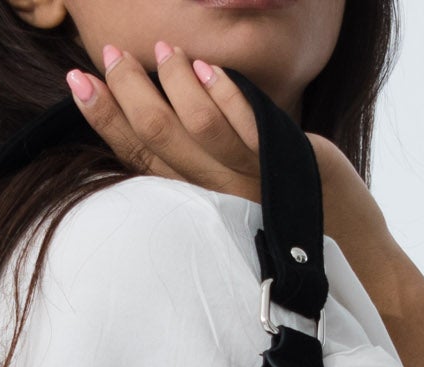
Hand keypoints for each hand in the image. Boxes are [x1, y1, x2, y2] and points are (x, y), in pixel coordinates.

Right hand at [67, 41, 399, 277]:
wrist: (347, 260)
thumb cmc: (285, 226)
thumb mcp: (228, 201)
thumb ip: (197, 169)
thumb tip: (165, 121)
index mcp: (190, 206)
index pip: (135, 158)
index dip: (103, 119)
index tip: (77, 83)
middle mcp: (210, 198)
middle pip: (155, 139)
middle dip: (127, 93)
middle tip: (110, 54)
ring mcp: (246, 182)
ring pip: (195, 129)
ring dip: (174, 83)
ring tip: (163, 49)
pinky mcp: (283, 167)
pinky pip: (245, 128)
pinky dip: (223, 94)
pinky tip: (206, 67)